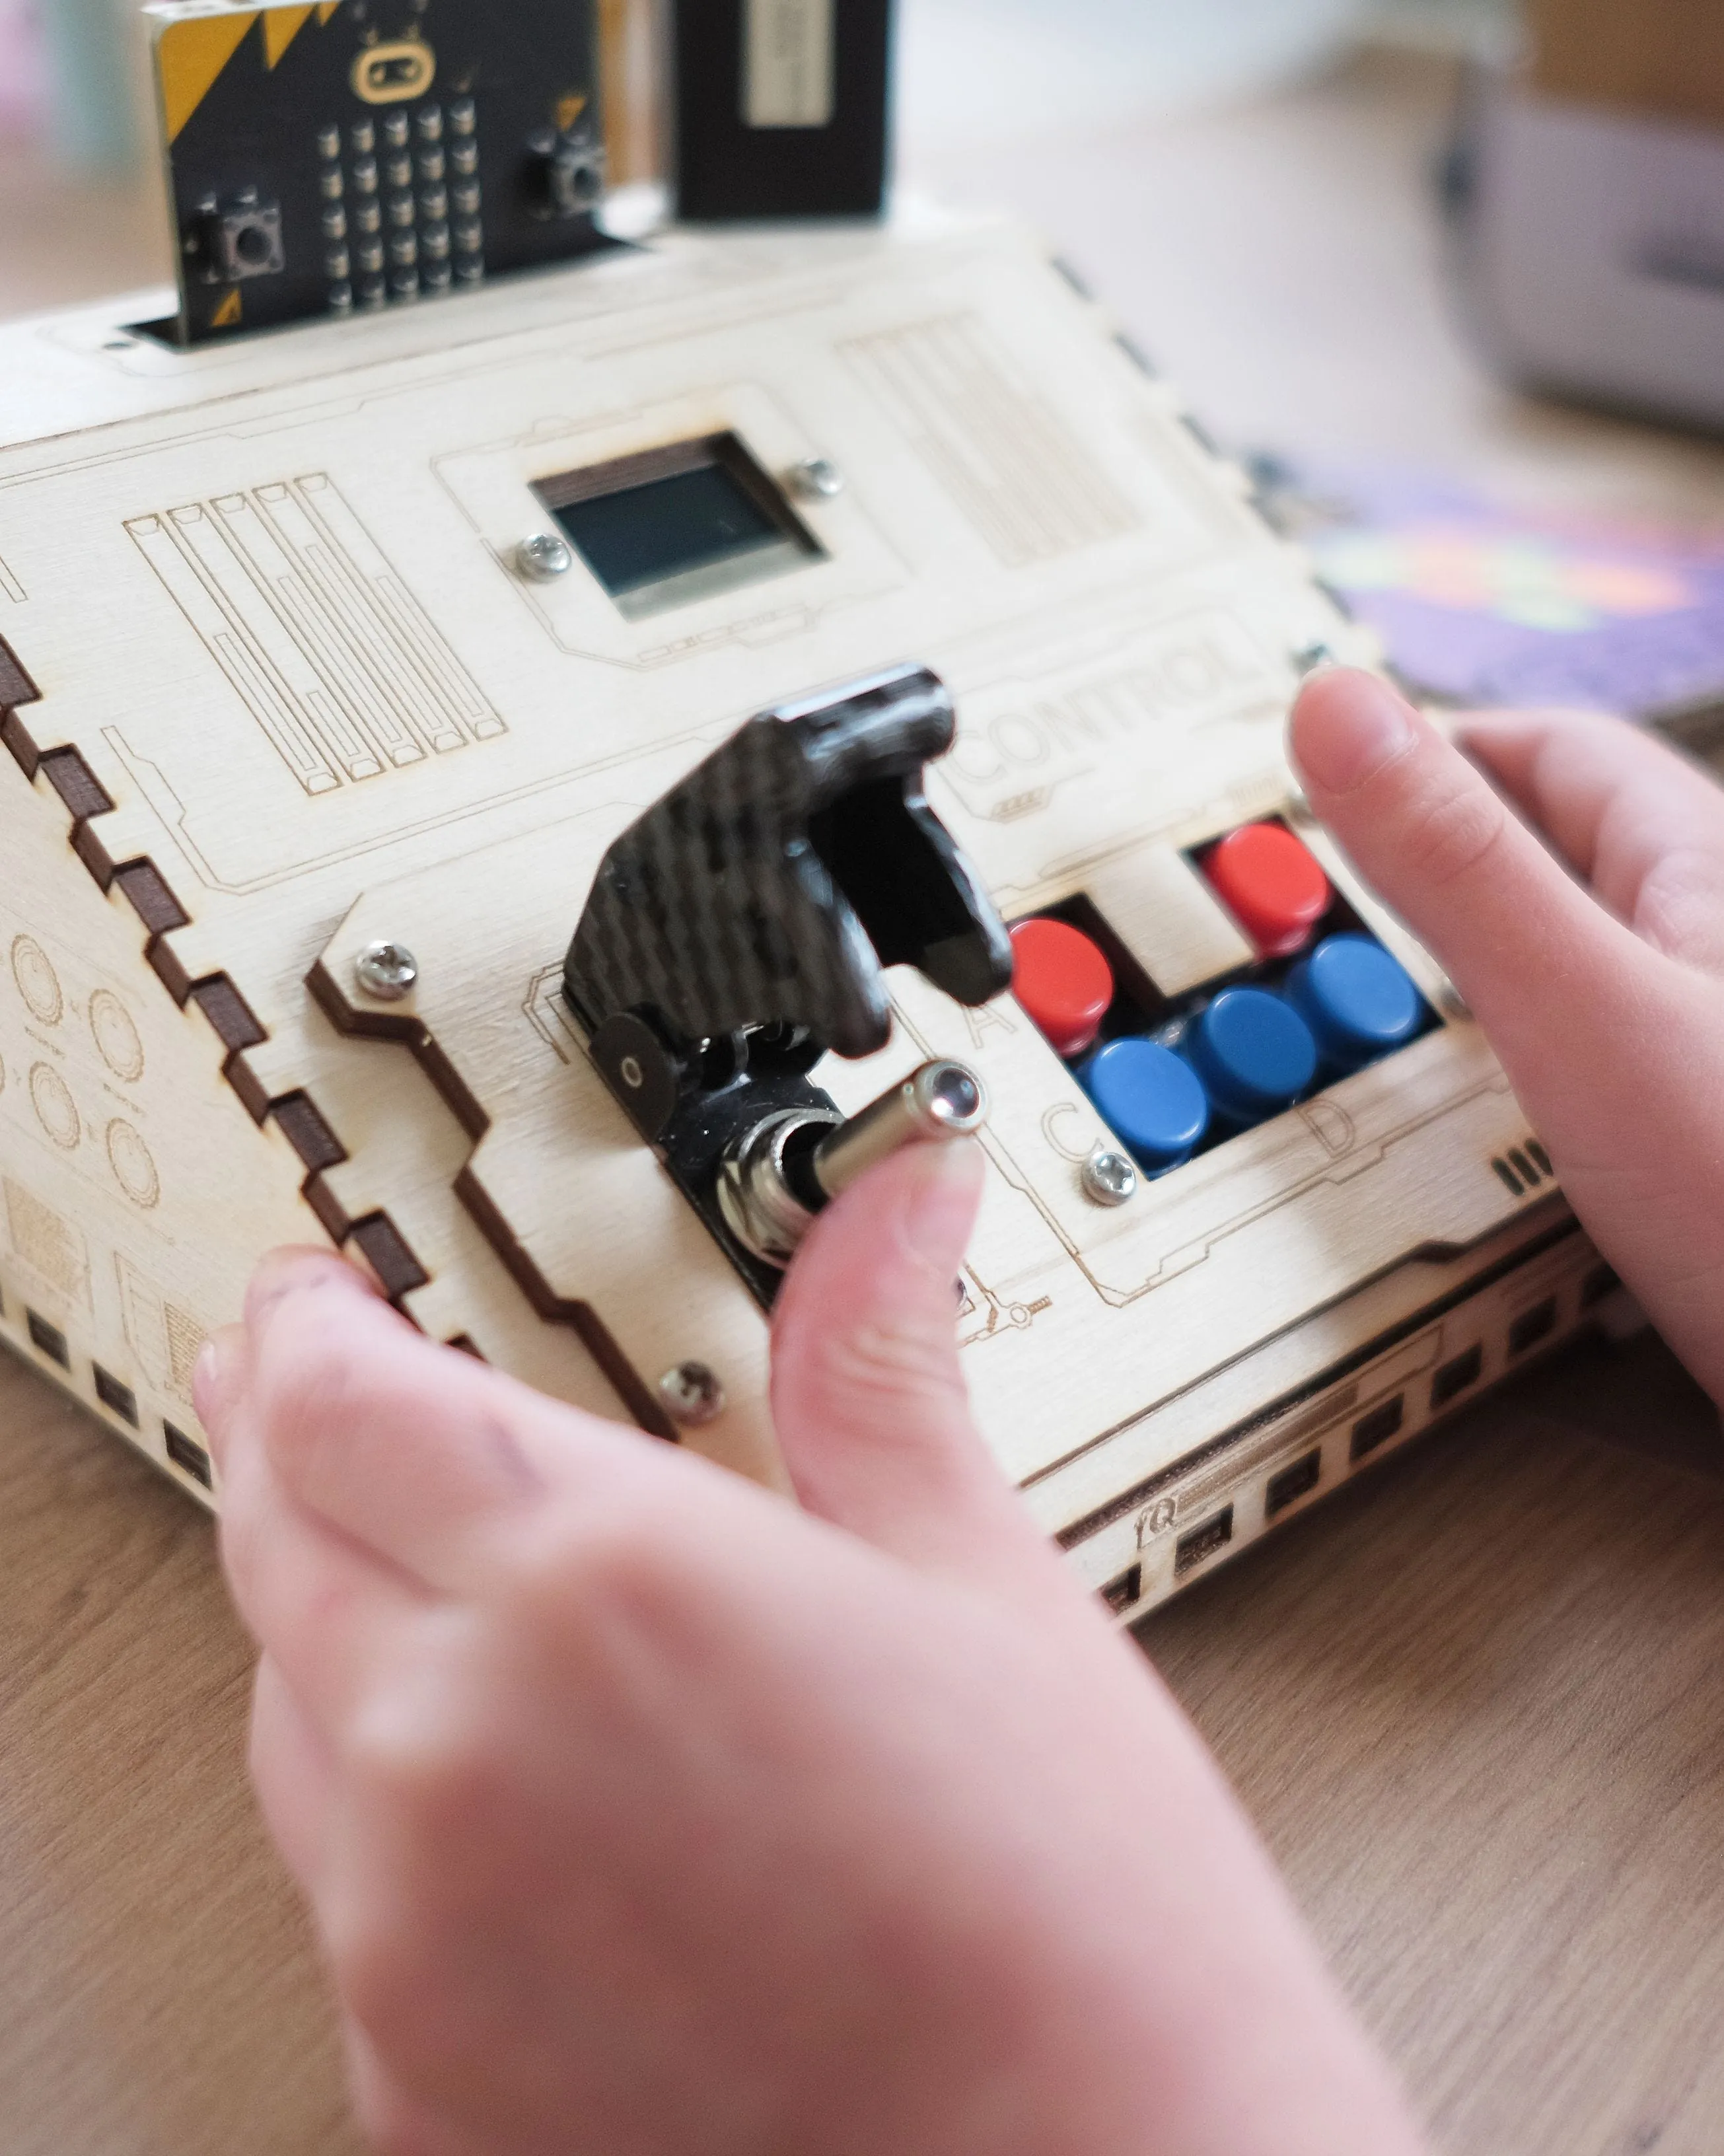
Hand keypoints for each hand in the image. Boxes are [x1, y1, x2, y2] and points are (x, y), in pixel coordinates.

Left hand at [197, 1146, 1420, 2155]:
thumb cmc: (1068, 1920)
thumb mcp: (977, 1584)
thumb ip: (878, 1367)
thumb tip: (895, 1207)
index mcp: (598, 1580)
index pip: (338, 1395)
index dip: (312, 1322)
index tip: (325, 1294)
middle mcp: (463, 1747)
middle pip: (273, 1529)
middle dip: (290, 1439)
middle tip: (326, 1391)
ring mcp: (417, 1931)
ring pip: (280, 1708)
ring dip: (325, 1614)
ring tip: (419, 1577)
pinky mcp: (414, 2076)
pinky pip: (332, 1883)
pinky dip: (376, 1797)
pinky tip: (492, 1782)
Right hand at [1291, 669, 1723, 1407]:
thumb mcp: (1586, 1015)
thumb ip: (1456, 862)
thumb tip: (1334, 702)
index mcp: (1709, 872)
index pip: (1560, 755)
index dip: (1444, 744)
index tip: (1338, 767)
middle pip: (1577, 861)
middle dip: (1456, 862)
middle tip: (1341, 889)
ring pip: (1595, 976)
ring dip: (1498, 980)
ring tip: (1399, 1006)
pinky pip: (1618, 1079)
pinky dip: (1544, 1083)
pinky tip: (1513, 1137)